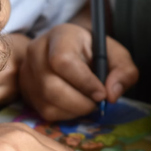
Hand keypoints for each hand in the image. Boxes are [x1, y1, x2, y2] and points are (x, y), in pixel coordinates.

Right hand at [20, 23, 137, 120]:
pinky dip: (66, 114)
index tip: (102, 94)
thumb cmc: (95, 52)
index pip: (63, 61)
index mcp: (61, 36)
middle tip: (97, 102)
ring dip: (75, 110)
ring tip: (88, 101)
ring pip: (48, 102)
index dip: (84, 82)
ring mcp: (28, 72)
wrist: (75, 51)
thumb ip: (124, 71)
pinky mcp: (27, 91)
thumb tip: (112, 94)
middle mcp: (37, 51)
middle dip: (80, 102)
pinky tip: (76, 104)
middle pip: (51, 86)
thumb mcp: (117, 56)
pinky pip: (45, 112)